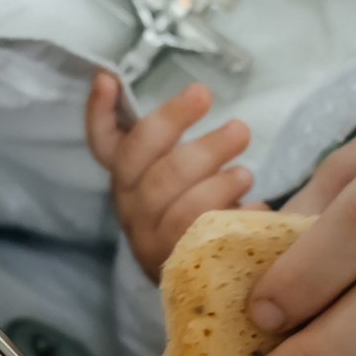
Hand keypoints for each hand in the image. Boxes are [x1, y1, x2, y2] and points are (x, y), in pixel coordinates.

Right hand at [86, 73, 257, 280]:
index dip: (100, 112)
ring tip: (246, 173)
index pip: (103, 143)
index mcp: (126, 177)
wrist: (199, 276)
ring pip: (179, 209)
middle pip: (153, 172)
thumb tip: (142, 82)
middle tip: (240, 127)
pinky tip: (256, 208)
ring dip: (217, 185)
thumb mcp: (174, 168)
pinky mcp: (181, 265)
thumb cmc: (188, 203)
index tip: (108, 78)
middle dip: (198, 145)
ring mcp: (153, 240)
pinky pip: (205, 240)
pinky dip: (233, 219)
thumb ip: (163, 134)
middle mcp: (131, 207)